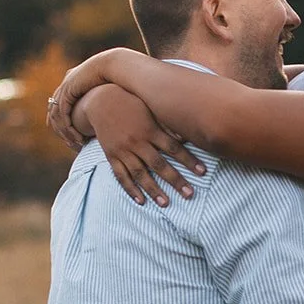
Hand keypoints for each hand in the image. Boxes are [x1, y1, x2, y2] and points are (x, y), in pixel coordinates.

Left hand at [47, 49, 129, 149]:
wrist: (116, 65)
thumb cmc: (119, 75)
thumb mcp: (110, 88)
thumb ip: (106, 97)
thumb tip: (114, 107)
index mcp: (74, 77)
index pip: (60, 99)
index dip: (61, 117)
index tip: (67, 131)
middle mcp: (67, 81)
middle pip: (54, 108)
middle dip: (59, 127)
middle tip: (67, 141)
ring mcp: (65, 86)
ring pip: (57, 115)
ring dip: (65, 131)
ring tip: (74, 143)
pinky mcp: (68, 92)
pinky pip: (63, 114)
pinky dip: (69, 128)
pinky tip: (77, 137)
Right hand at [83, 84, 205, 206]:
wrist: (101, 100)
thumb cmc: (133, 103)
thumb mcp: (151, 109)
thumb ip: (168, 124)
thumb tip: (187, 136)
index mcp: (150, 129)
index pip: (174, 148)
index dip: (189, 160)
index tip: (202, 172)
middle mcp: (138, 142)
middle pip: (159, 165)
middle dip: (175, 180)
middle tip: (190, 195)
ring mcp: (123, 150)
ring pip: (140, 174)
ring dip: (153, 190)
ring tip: (166, 203)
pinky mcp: (112, 156)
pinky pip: (121, 175)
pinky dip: (130, 189)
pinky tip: (141, 200)